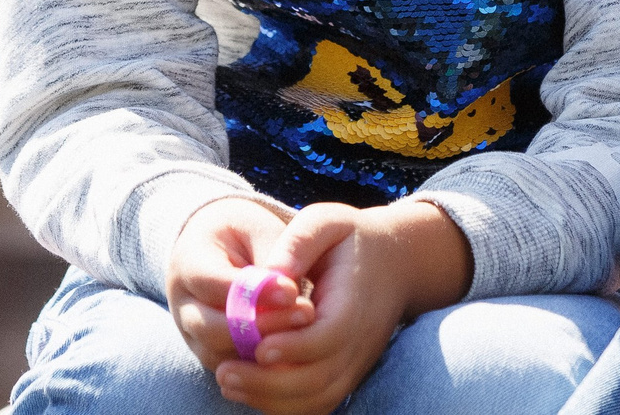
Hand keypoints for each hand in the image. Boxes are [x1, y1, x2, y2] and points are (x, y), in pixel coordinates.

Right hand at [167, 198, 316, 377]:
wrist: (220, 247)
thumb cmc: (244, 234)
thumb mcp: (258, 229)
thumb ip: (272, 258)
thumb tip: (289, 296)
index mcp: (188, 261)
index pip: (212, 284)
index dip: (253, 292)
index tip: (291, 292)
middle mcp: (182, 303)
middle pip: (212, 329)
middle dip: (260, 327)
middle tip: (305, 315)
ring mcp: (190, 333)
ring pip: (221, 356)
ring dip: (263, 350)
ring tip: (303, 335)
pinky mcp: (208, 353)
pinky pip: (231, 369)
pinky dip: (260, 366)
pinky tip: (293, 353)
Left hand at [212, 201, 470, 414]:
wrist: (395, 263)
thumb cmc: (352, 239)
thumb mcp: (327, 222)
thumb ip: (300, 241)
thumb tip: (271, 271)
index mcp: (353, 303)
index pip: (328, 338)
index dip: (293, 347)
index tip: (257, 347)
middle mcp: (359, 342)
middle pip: (318, 379)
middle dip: (268, 383)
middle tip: (225, 373)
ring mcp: (355, 363)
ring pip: (316, 399)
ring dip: (271, 399)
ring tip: (229, 383)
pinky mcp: (346, 374)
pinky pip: (318, 402)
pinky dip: (284, 405)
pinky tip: (249, 390)